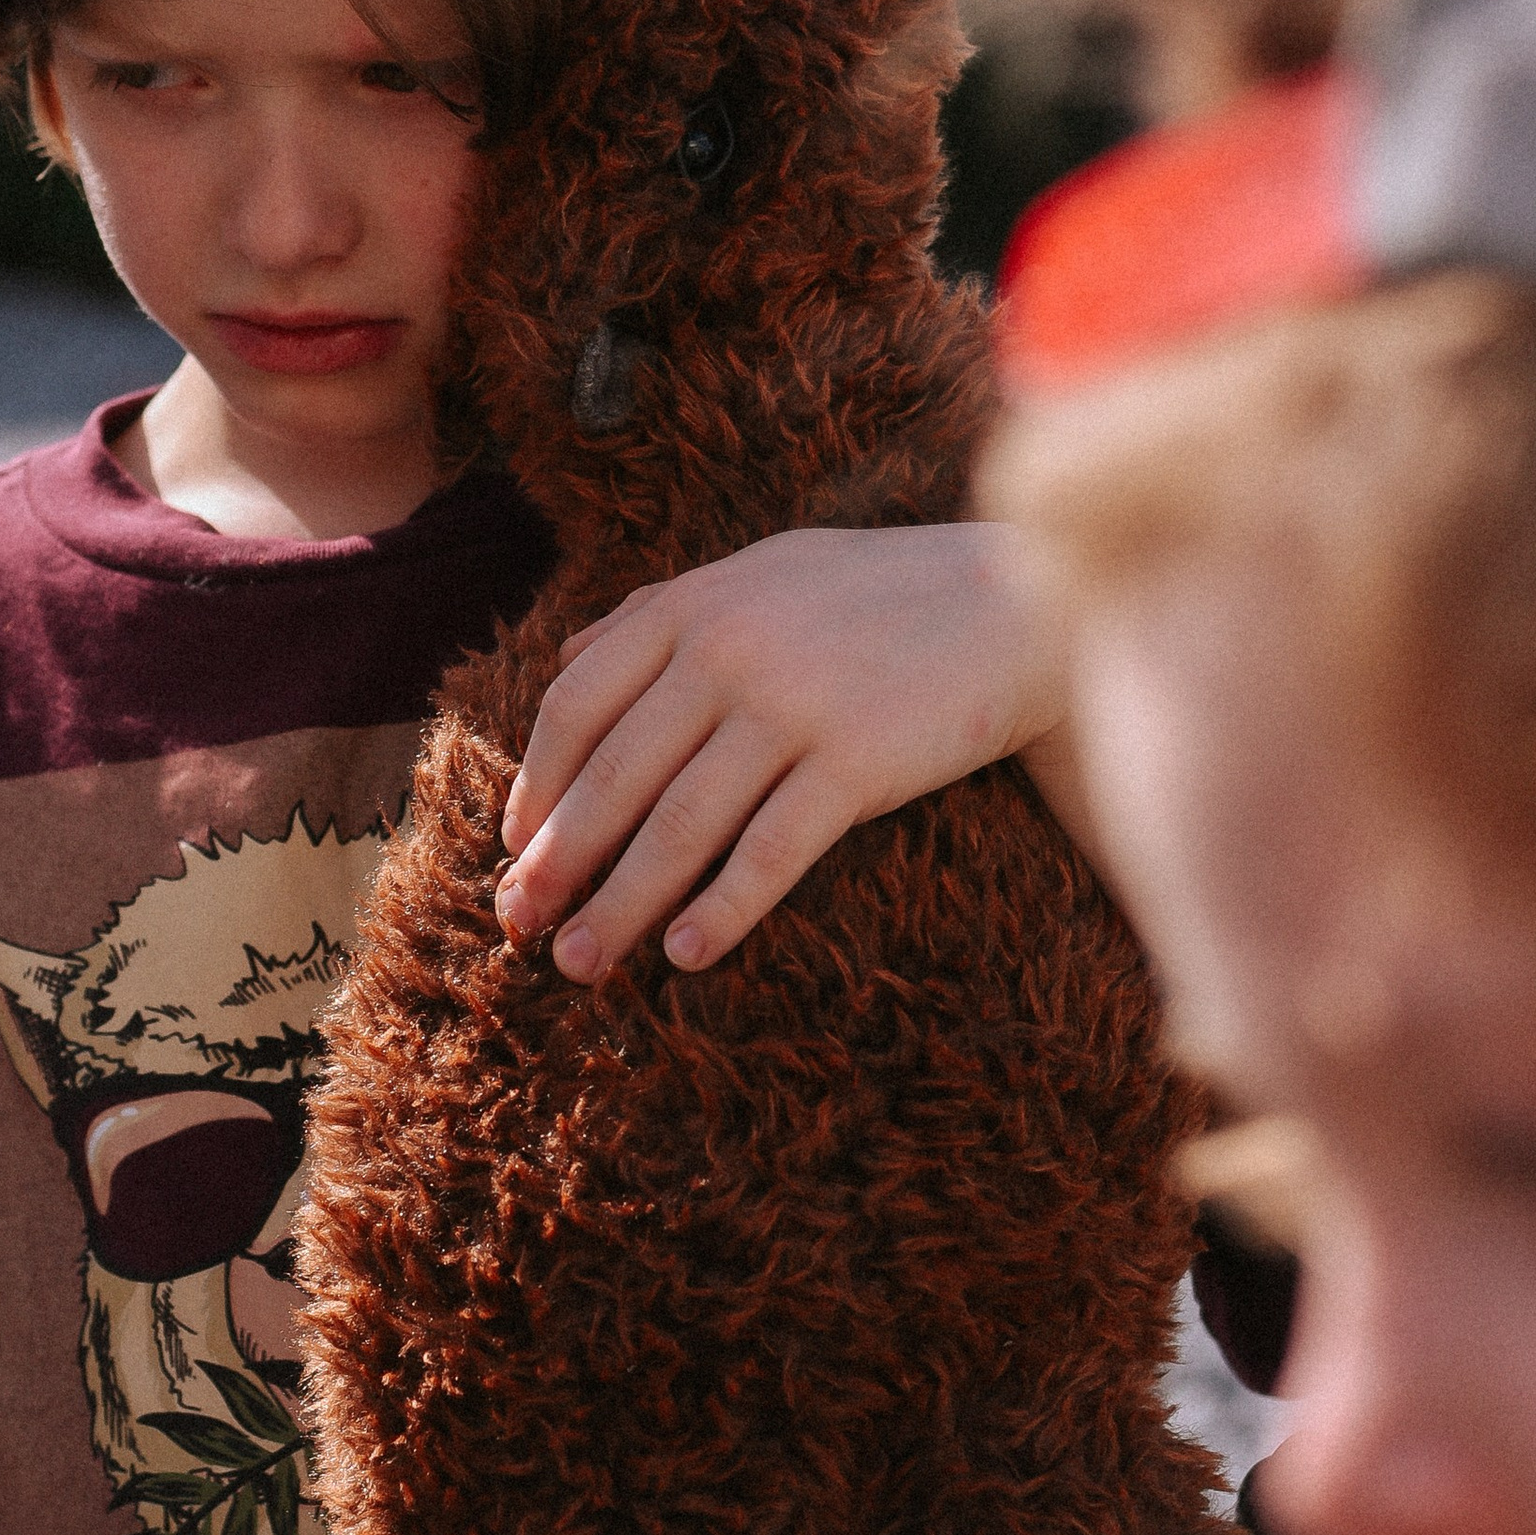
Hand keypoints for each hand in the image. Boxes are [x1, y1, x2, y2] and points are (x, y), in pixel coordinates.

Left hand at [494, 521, 1065, 978]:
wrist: (1020, 595)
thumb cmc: (882, 591)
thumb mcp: (762, 571)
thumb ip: (662, 610)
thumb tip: (568, 656)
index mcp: (693, 605)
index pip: (577, 705)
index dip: (536, 785)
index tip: (515, 848)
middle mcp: (729, 651)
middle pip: (614, 777)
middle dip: (559, 863)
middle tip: (519, 928)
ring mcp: (793, 705)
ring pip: (679, 826)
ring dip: (620, 906)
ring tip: (581, 963)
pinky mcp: (858, 761)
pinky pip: (771, 851)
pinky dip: (723, 908)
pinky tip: (687, 955)